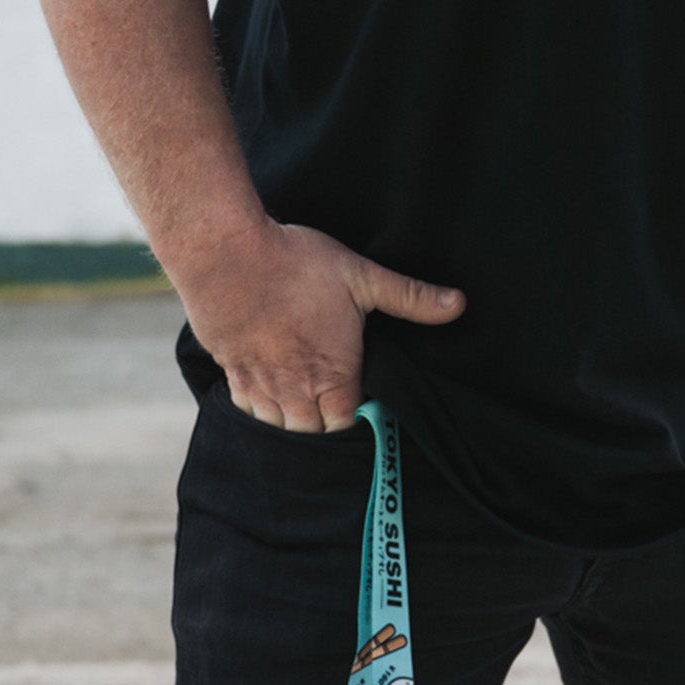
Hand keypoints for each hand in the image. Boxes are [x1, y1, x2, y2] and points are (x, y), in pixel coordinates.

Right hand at [177, 219, 463, 433]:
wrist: (224, 253)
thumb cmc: (296, 264)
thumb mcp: (361, 276)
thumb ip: (410, 296)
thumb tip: (460, 304)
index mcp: (331, 376)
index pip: (349, 422)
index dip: (359, 411)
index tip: (363, 390)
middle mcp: (293, 391)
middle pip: (314, 431)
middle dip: (328, 418)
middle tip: (337, 388)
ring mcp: (258, 385)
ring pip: (280, 424)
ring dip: (295, 415)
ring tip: (307, 388)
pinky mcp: (230, 372)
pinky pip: (249, 407)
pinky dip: (263, 403)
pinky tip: (273, 381)